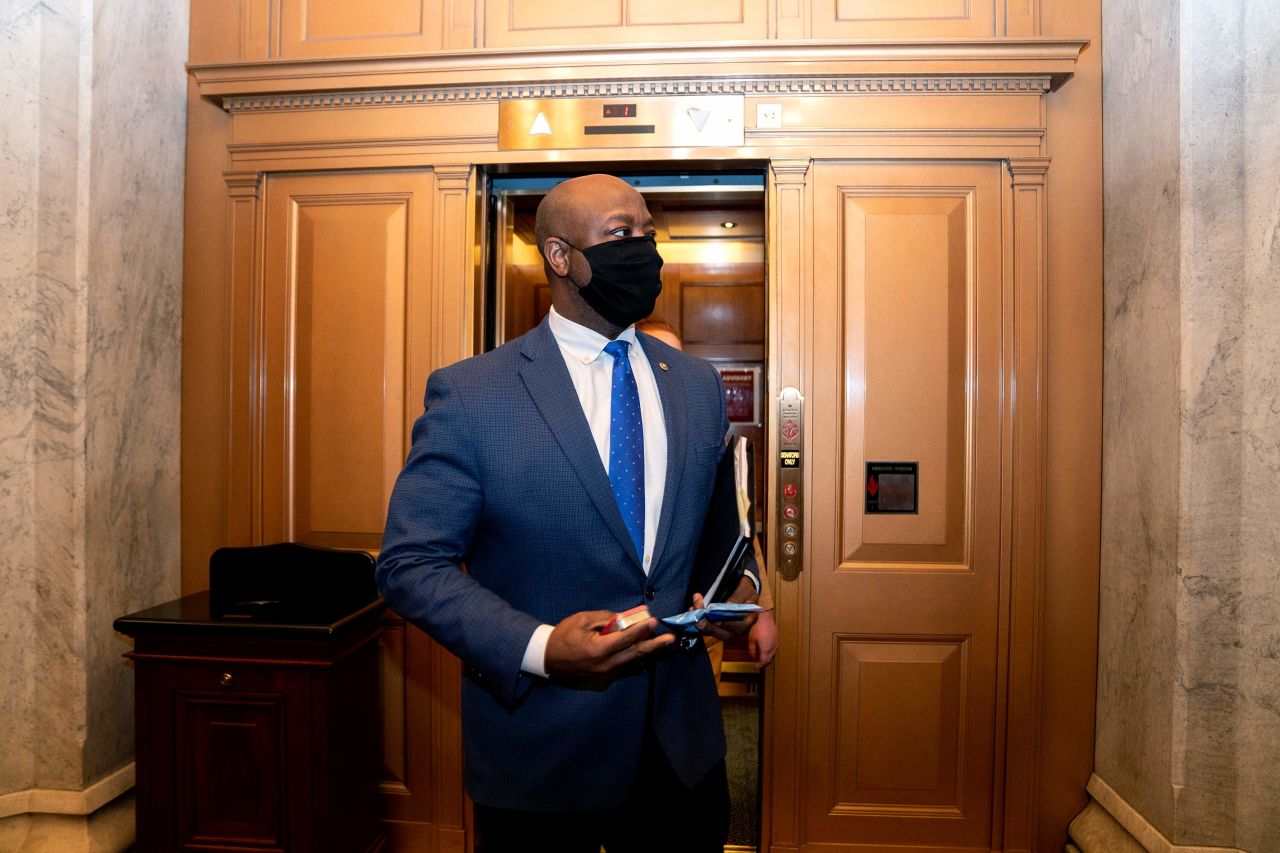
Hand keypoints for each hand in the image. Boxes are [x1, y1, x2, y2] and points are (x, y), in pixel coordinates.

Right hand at [544, 610, 674, 678]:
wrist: (547, 658)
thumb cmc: (563, 635)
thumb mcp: (582, 620)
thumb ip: (605, 618)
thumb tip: (625, 618)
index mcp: (598, 650)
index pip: (626, 638)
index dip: (642, 629)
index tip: (654, 621)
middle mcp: (605, 665)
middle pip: (635, 654)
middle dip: (654, 645)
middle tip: (670, 638)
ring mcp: (605, 673)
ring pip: (632, 661)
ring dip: (648, 652)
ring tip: (663, 644)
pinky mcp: (604, 677)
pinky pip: (624, 666)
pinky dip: (636, 658)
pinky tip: (646, 651)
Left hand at [694, 575, 757, 640]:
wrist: (740, 589)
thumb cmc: (744, 589)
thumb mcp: (744, 589)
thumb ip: (738, 597)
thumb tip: (728, 605)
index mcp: (749, 620)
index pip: (739, 626)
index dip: (727, 624)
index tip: (716, 619)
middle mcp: (738, 628)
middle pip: (724, 634)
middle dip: (710, 627)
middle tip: (699, 619)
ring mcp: (726, 629)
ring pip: (713, 632)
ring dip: (701, 624)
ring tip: (693, 610)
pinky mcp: (717, 627)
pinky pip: (707, 628)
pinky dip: (698, 621)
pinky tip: (692, 610)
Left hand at [748, 610, 777, 667]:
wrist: (766, 618)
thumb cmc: (757, 628)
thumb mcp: (751, 639)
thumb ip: (752, 649)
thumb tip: (752, 656)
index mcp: (765, 649)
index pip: (763, 661)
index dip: (760, 665)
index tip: (756, 666)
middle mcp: (772, 647)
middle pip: (769, 659)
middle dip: (764, 662)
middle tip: (759, 663)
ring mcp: (775, 643)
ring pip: (773, 654)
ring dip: (768, 657)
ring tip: (763, 657)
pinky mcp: (777, 639)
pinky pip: (775, 648)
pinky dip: (771, 652)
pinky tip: (768, 650)